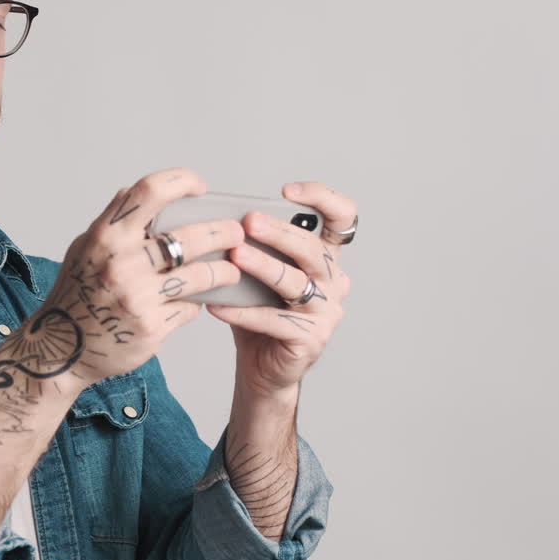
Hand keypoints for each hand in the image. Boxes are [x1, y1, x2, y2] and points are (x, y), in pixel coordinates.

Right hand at [4, 168, 245, 391]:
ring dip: (223, 271)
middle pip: (188, 237)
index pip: (150, 192)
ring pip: (200, 275)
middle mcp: (121, 264)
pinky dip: (197, 302)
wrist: (61, 350)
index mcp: (105, 237)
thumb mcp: (83, 249)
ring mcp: (138, 297)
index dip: (182, 182)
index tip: (199, 187)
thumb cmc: (75, 294)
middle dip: (221, 232)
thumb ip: (112, 222)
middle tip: (235, 232)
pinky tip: (198, 300)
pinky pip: (190, 308)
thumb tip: (135, 192)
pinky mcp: (152, 327)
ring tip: (231, 269)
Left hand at [207, 181, 355, 398]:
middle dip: (280, 232)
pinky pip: (274, 320)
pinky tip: (217, 306)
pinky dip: (243, 312)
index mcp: (325, 257)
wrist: (262, 368)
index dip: (322, 198)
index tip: (287, 191)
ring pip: (296, 283)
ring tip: (235, 256)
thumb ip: (250, 248)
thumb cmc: (259, 312)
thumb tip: (219, 221)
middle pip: (313, 249)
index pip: (341, 218)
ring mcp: (327, 312)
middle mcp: (334, 281)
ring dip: (264, 266)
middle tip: (250, 221)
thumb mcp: (256, 274)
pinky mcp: (311, 338)